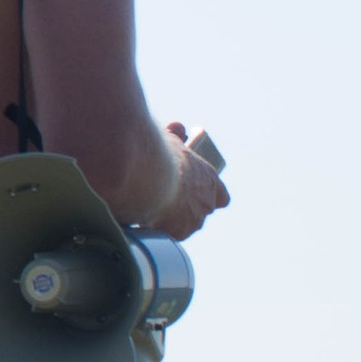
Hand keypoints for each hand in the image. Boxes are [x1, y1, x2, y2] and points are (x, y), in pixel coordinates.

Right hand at [151, 123, 231, 240]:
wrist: (145, 175)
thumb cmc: (157, 154)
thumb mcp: (170, 139)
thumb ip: (176, 136)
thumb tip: (179, 127)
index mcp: (209, 180)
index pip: (221, 196)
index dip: (211, 196)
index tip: (199, 192)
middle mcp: (205, 203)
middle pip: (200, 212)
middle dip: (186, 208)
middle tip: (166, 198)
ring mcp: (191, 222)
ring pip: (182, 226)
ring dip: (169, 220)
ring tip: (149, 208)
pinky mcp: (173, 234)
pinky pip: (164, 234)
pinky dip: (152, 229)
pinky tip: (139, 221)